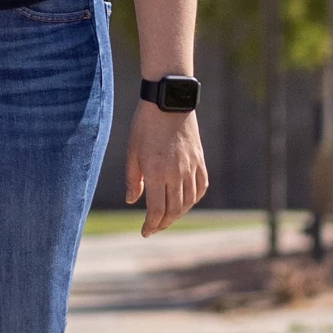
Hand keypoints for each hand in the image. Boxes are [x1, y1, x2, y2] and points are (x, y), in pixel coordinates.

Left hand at [126, 102, 208, 236]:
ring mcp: (191, 167)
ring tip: (167, 216)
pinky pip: (200, 187)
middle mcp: (176, 173)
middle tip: (154, 228)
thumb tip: (132, 201)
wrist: (169, 101)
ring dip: (178, 214)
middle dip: (163, 224)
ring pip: (188, 202)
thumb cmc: (145, 124)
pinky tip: (185, 201)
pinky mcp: (200, 160)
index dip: (151, 225)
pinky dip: (193, 199)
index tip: (145, 231)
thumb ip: (133, 179)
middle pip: (174, 210)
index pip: (157, 210)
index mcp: (156, 172)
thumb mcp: (132, 151)